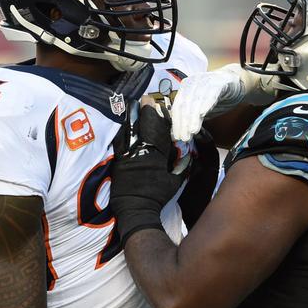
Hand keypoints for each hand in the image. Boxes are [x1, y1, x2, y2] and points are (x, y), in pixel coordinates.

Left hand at [110, 104, 184, 244]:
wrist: (135, 208)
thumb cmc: (157, 196)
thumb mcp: (175, 182)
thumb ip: (182, 167)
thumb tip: (189, 154)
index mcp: (155, 155)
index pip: (157, 130)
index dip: (156, 115)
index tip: (156, 102)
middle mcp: (139, 151)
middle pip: (141, 126)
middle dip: (143, 111)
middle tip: (145, 98)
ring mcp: (126, 155)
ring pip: (129, 131)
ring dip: (132, 118)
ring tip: (135, 107)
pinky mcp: (118, 160)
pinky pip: (121, 141)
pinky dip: (124, 131)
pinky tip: (126, 125)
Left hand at [170, 65, 248, 142]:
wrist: (234, 82)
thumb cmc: (216, 95)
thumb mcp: (202, 107)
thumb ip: (193, 117)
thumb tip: (182, 132)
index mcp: (185, 88)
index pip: (177, 107)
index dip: (177, 123)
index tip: (177, 136)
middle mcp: (192, 83)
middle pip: (184, 104)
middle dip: (183, 123)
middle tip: (184, 137)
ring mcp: (205, 81)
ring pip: (196, 101)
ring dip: (193, 117)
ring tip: (192, 131)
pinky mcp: (218, 82)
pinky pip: (211, 94)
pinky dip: (206, 104)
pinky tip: (202, 114)